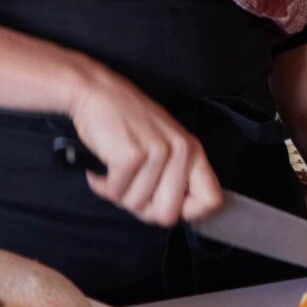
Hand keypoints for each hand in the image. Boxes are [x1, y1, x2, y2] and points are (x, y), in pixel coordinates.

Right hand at [68, 67, 221, 225]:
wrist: (96, 92)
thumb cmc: (126, 120)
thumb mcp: (164, 143)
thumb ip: (175, 176)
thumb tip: (173, 214)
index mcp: (193, 151)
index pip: (211, 200)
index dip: (189, 213)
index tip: (165, 206)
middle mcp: (181, 151)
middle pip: (168, 215)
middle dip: (143, 209)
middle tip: (129, 189)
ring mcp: (157, 152)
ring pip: (137, 205)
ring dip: (118, 194)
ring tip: (114, 171)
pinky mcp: (131, 155)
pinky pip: (116, 193)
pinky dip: (103, 186)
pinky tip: (101, 171)